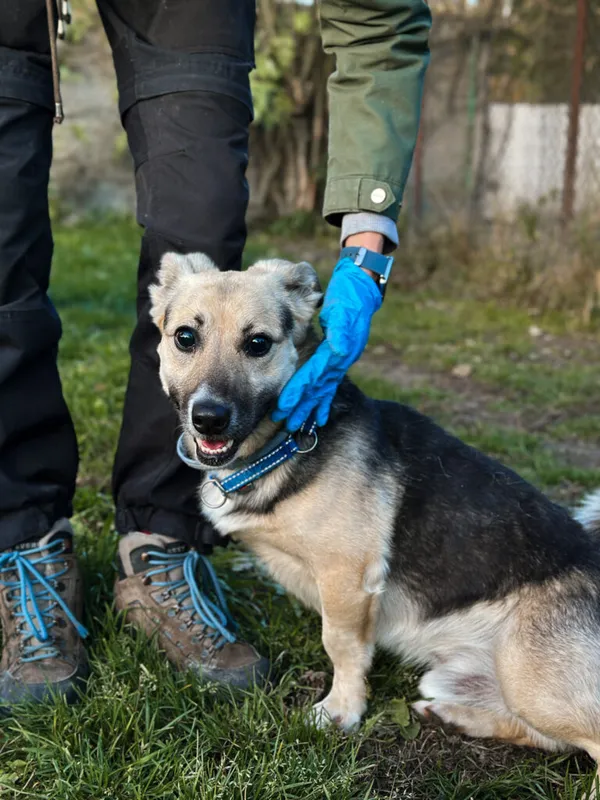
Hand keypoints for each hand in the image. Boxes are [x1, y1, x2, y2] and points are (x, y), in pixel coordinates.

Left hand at [273, 252, 382, 431]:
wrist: (361, 290)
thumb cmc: (348, 298)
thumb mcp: (344, 310)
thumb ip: (341, 330)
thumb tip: (338, 348)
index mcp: (337, 352)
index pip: (312, 376)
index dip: (297, 392)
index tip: (282, 407)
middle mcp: (339, 361)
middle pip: (316, 389)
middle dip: (300, 407)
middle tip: (285, 423)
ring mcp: (340, 362)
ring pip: (322, 390)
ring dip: (310, 408)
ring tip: (298, 424)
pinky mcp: (338, 360)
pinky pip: (328, 384)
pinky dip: (323, 401)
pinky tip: (319, 415)